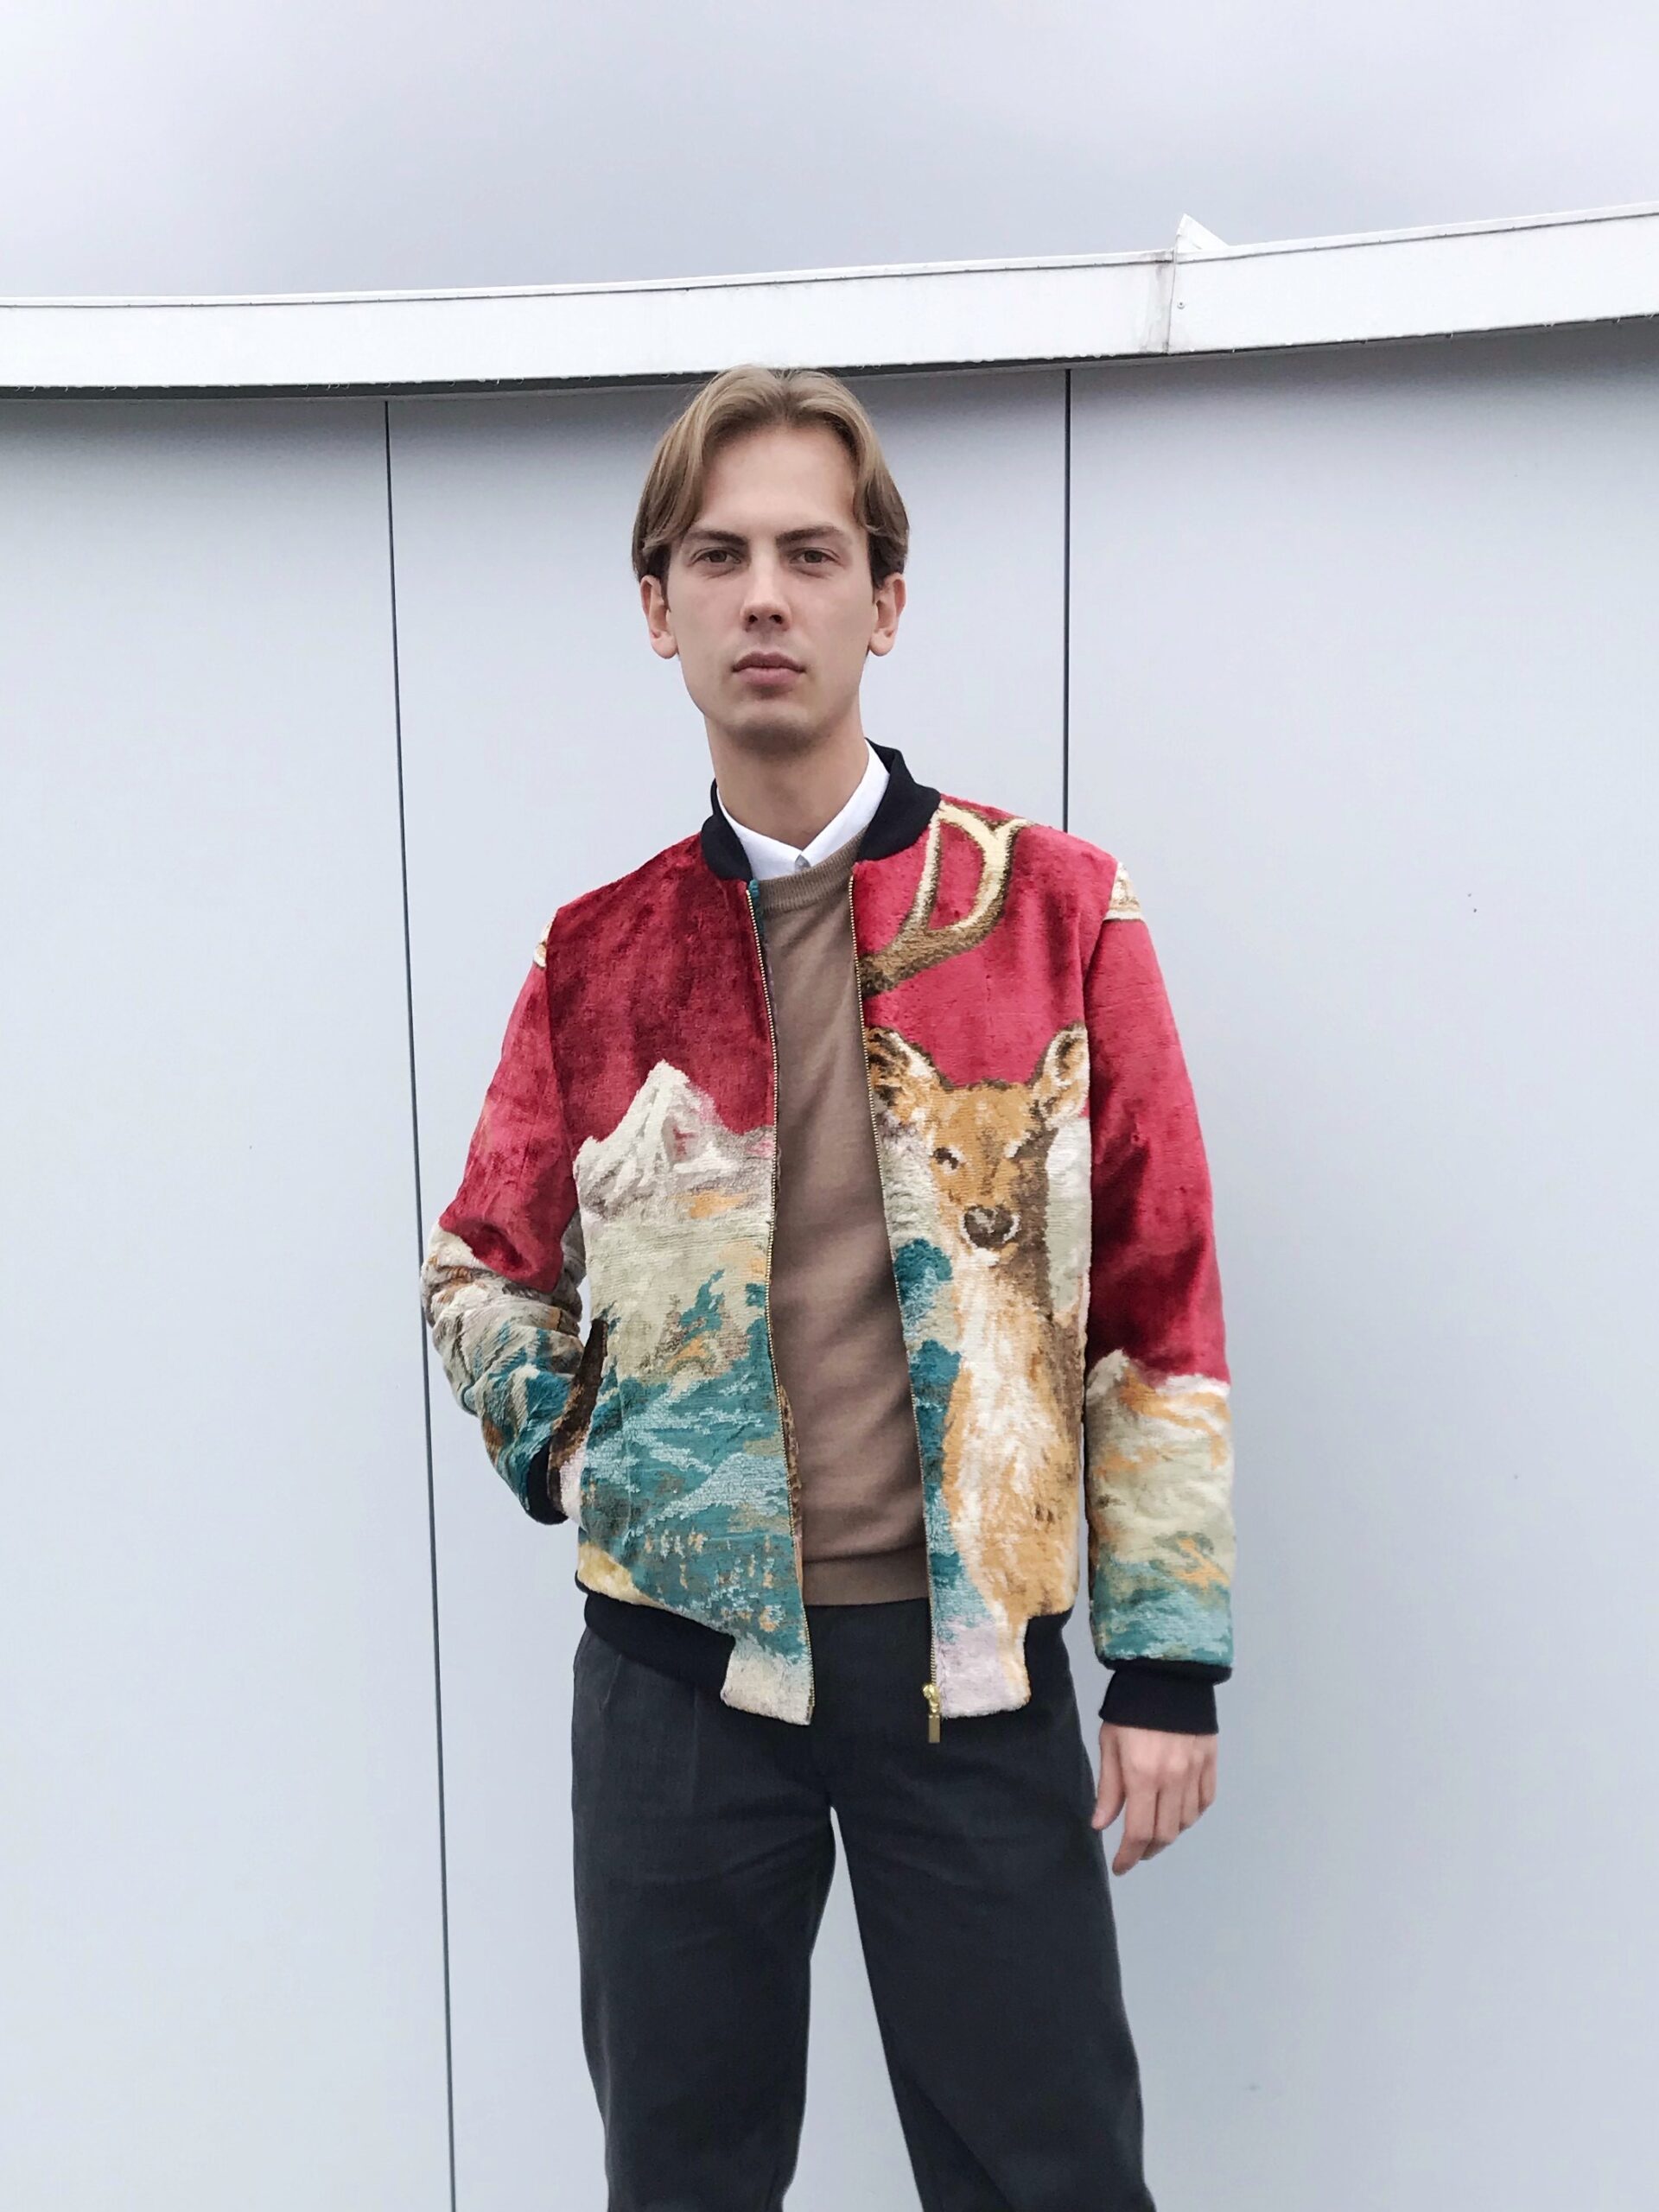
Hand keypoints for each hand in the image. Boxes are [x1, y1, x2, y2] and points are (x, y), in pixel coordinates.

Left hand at [1091, 1722, 1216, 1873]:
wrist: (1167, 1673)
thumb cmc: (1130, 1707)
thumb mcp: (1110, 1744)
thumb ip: (1108, 1788)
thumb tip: (1101, 1826)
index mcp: (1142, 1775)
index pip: (1139, 1832)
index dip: (1129, 1856)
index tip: (1120, 1866)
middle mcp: (1173, 1779)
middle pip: (1165, 1833)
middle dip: (1147, 1850)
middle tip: (1135, 1852)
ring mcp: (1195, 1771)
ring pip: (1186, 1821)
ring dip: (1169, 1834)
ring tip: (1154, 1832)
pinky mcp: (1210, 1762)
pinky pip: (1204, 1802)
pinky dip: (1191, 1815)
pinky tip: (1178, 1814)